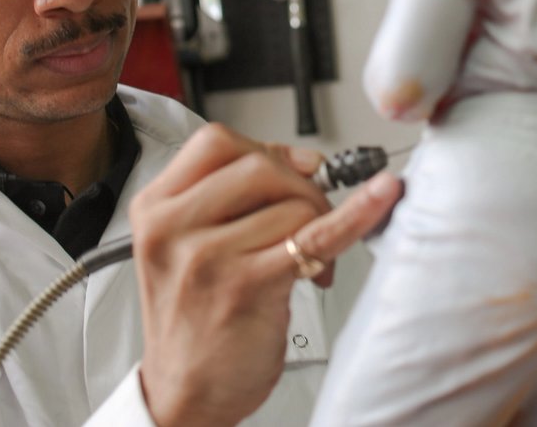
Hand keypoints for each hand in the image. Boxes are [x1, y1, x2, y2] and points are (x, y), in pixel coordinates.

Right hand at [129, 124, 401, 426]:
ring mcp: (207, 256)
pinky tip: (381, 198)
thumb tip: (301, 161)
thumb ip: (229, 198)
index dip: (264, 148)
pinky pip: (314, 236)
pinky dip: (356, 215)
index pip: (216, 141)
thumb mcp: (185, 246)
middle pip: (259, 165)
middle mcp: (172, 227)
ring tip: (309, 262)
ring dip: (317, 224)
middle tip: (310, 219)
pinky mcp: (246, 286)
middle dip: (300, 186)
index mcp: (155, 208)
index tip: (293, 169)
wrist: (183, 394)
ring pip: (290, 203)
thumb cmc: (193, 321)